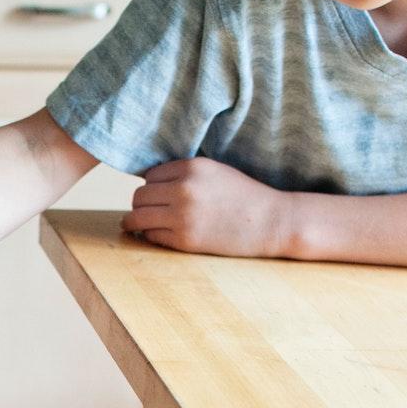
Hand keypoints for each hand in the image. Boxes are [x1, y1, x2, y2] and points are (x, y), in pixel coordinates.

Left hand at [122, 157, 292, 257]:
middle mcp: (183, 190)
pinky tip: (159, 234)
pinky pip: (150, 236)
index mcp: (191, 167)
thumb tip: (145, 181)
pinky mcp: (184, 240)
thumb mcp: (214, 171)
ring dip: (135, 221)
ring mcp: (182, 216)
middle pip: (139, 196)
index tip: (158, 194)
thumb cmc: (243, 196)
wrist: (271, 222)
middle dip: (142, 204)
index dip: (152, 186)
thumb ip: (183, 173)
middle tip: (148, 210)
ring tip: (137, 224)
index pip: (149, 176)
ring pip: (137, 217)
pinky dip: (151, 236)